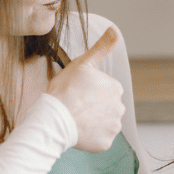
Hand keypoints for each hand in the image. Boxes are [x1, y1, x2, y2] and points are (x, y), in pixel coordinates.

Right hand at [46, 26, 124, 152]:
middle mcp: (120, 108)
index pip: (104, 91)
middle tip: (75, 107)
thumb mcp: (83, 64)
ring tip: (75, 118)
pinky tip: (78, 131)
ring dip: (92, 122)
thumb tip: (115, 30)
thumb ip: (101, 48)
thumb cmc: (65, 90)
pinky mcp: (105, 143)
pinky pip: (99, 139)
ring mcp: (113, 127)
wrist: (54, 119)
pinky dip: (90, 137)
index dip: (89, 92)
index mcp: (116, 89)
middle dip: (93, 107)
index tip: (77, 93)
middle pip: (105, 107)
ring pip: (102, 123)